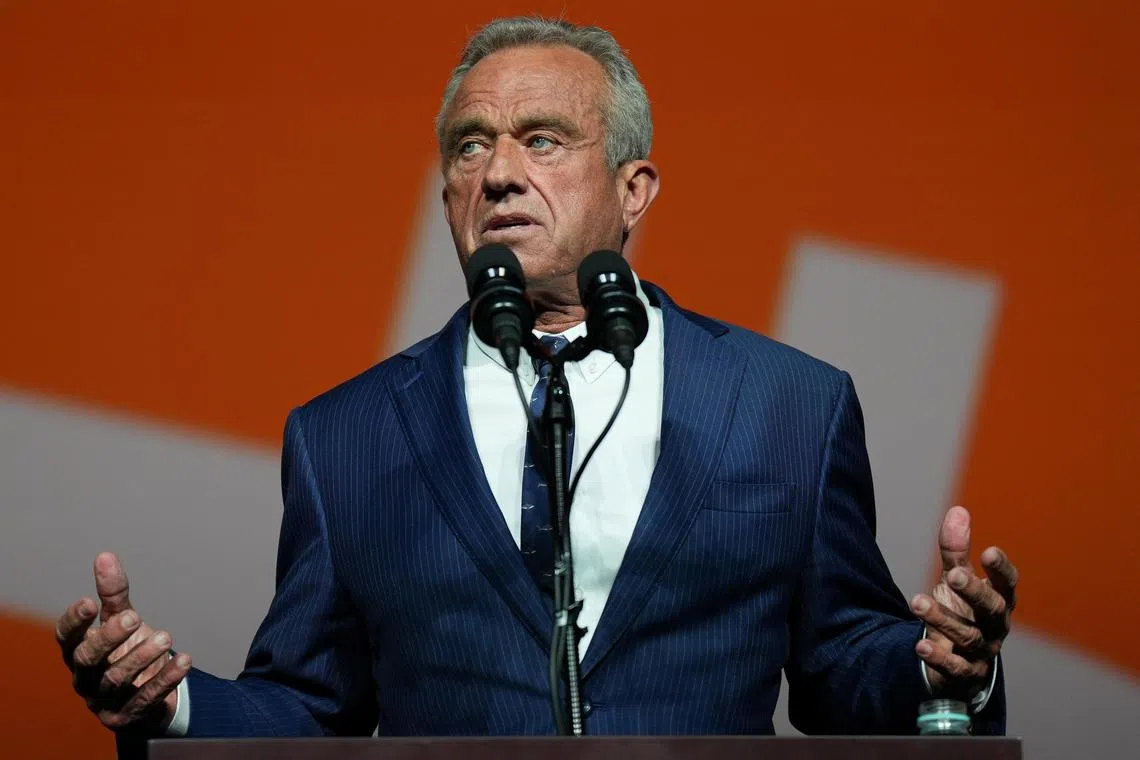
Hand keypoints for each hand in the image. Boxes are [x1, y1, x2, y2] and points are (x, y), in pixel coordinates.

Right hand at [56, 552, 190, 730]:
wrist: (147, 694)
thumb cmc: (127, 650)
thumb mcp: (122, 620)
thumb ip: (113, 594)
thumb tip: (105, 555)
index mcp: (78, 651)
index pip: (65, 637)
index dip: (74, 621)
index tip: (89, 602)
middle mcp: (85, 677)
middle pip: (88, 659)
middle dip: (110, 637)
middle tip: (136, 617)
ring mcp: (104, 700)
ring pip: (116, 680)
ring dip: (141, 657)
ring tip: (166, 637)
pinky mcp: (128, 716)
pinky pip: (146, 699)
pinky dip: (166, 679)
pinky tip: (184, 660)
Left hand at [909, 506, 1016, 698]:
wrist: (958, 657)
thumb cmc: (963, 609)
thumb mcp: (958, 578)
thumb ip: (956, 550)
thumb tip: (958, 510)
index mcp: (999, 600)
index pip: (1008, 584)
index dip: (1001, 569)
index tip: (989, 552)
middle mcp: (996, 626)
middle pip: (992, 609)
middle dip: (974, 591)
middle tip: (953, 575)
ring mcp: (983, 651)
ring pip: (969, 636)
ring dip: (943, 619)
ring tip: (917, 602)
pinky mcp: (966, 674)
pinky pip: (956, 667)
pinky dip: (939, 658)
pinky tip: (919, 645)